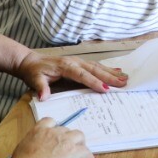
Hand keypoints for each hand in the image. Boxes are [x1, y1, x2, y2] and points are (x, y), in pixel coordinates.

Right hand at [7, 117, 95, 157]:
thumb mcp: (22, 148)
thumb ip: (31, 144)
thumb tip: (33, 150)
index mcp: (39, 130)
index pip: (50, 121)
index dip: (55, 127)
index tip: (55, 133)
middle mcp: (53, 132)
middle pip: (66, 129)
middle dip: (67, 137)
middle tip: (67, 146)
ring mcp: (65, 141)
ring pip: (79, 135)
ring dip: (80, 142)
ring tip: (80, 149)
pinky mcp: (74, 152)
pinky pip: (86, 152)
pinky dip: (88, 156)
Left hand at [14, 53, 128, 100]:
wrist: (31, 61)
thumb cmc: (34, 72)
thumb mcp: (34, 79)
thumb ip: (40, 87)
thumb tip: (44, 96)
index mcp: (66, 67)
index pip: (82, 75)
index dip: (94, 82)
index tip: (106, 89)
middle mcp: (75, 62)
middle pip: (95, 69)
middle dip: (110, 77)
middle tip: (123, 83)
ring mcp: (78, 61)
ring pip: (98, 67)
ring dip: (112, 72)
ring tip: (125, 78)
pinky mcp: (80, 63)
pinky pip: (96, 66)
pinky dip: (107, 69)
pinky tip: (118, 71)